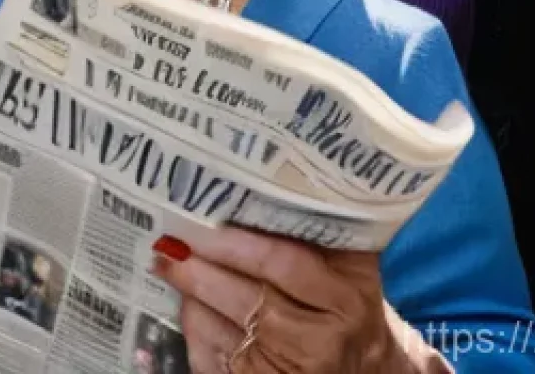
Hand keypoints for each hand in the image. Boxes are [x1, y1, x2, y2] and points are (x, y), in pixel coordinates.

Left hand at [153, 228, 414, 371]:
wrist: (368, 373)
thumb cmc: (348, 305)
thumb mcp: (349, 267)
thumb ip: (315, 230)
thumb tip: (249, 180)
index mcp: (346, 296)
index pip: (281, 262)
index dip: (235, 242)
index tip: (201, 217)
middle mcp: (322, 339)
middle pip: (247, 298)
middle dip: (200, 269)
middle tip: (167, 241)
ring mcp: (292, 370)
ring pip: (223, 330)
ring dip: (191, 297)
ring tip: (166, 264)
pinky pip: (215, 360)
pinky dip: (196, 331)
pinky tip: (186, 306)